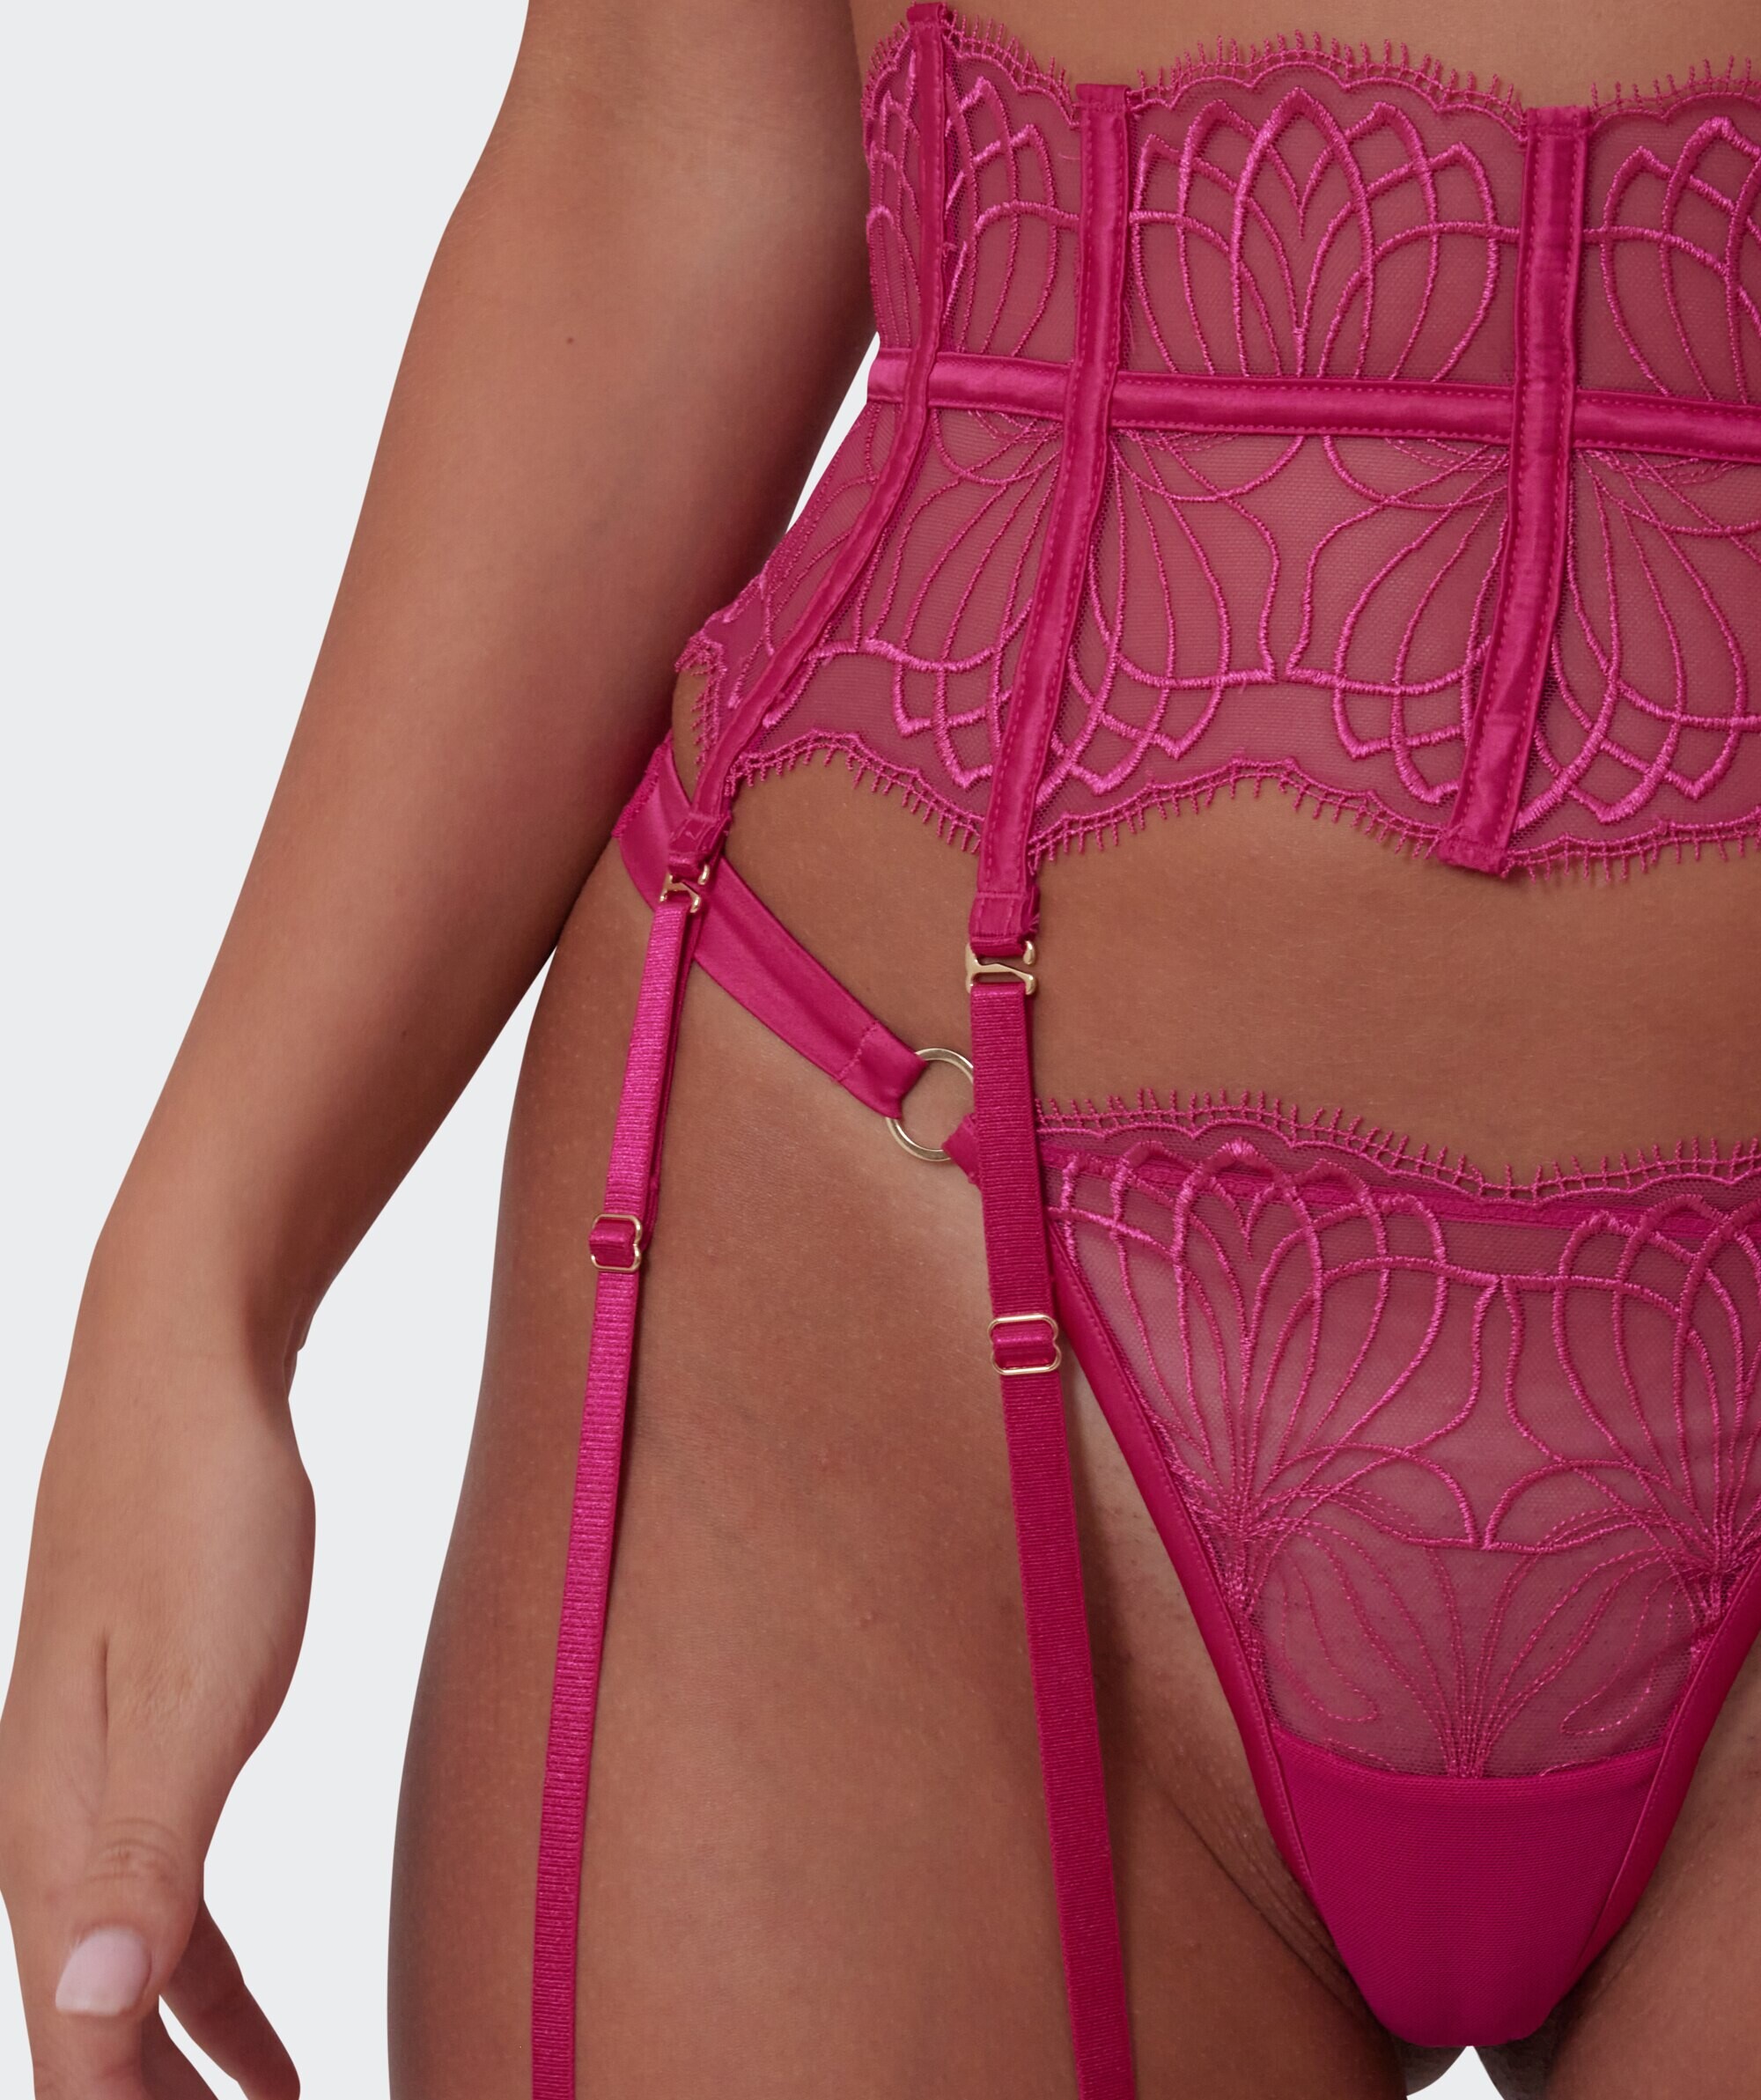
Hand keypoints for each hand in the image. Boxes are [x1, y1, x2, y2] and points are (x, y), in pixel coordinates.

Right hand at [0, 1312, 312, 2097]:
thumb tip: (94, 2012)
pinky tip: (262, 2048)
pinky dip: (210, 2000)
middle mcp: (53, 1830)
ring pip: (127, 1986)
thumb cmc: (197, 1517)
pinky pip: (167, 1915)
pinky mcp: (147, 1752)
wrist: (184, 1379)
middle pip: (90, 2036)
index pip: (74, 2046)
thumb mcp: (194, 1686)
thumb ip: (144, 1852)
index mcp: (54, 1832)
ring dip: (180, 2085)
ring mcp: (94, 1791)